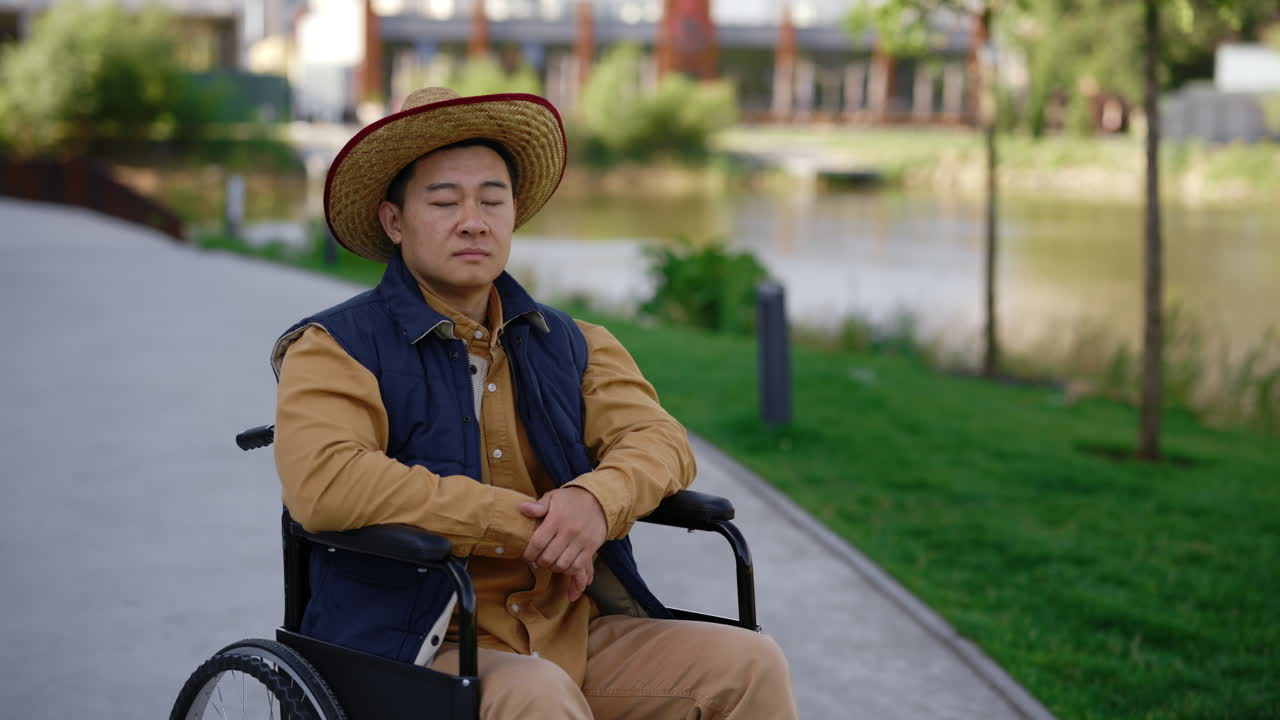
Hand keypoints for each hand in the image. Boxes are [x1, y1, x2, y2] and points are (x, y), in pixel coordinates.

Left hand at [520, 486, 607, 601]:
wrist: (599, 500)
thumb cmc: (571, 500)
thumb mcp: (553, 497)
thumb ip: (538, 506)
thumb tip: (522, 508)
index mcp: (556, 519)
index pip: (537, 543)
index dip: (528, 554)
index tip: (526, 556)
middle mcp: (569, 531)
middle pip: (548, 557)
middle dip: (539, 562)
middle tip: (538, 560)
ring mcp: (581, 540)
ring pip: (562, 565)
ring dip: (553, 567)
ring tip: (550, 562)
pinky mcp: (591, 547)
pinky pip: (577, 566)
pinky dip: (568, 570)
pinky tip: (563, 564)